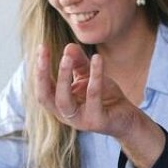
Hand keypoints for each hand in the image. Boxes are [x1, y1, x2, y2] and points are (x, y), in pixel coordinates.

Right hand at [32, 44, 165, 167]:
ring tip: (67, 57)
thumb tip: (68, 46)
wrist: (128, 118)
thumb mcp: (89, 77)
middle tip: (43, 51)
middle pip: (45, 96)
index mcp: (59, 104)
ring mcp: (80, 120)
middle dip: (42, 73)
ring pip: (64, 100)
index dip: (40, 68)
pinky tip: (98, 59)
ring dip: (63, 76)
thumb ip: (78, 63)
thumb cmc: (105, 97)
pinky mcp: (96, 121)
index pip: (43, 87)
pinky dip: (95, 77)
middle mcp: (65, 115)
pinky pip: (93, 96)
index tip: (41, 46)